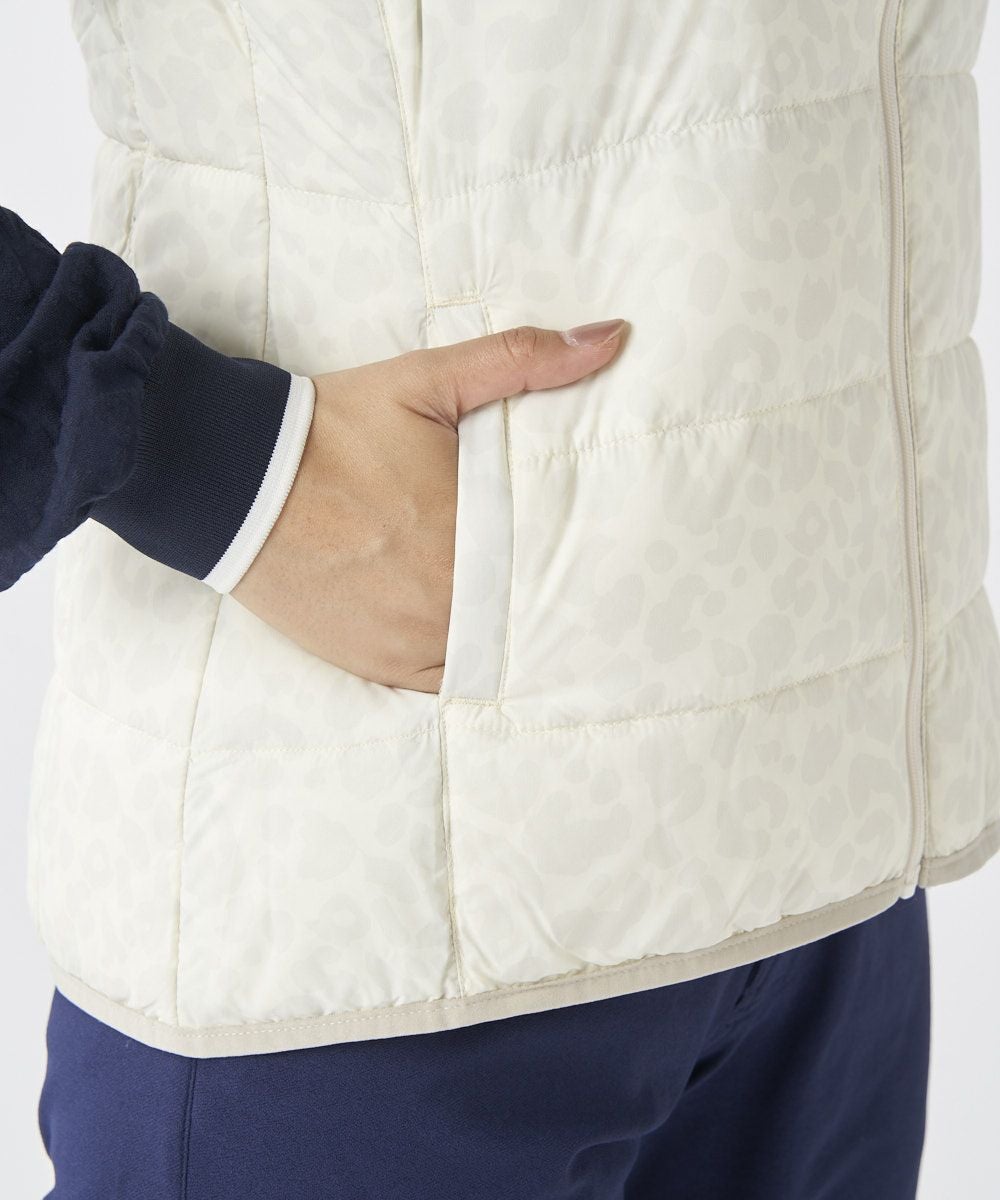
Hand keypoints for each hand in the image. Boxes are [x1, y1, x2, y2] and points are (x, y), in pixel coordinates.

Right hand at [230, 319, 627, 691]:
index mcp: (473, 539)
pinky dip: (462, 664)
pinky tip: (476, 641)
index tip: (604, 560)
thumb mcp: (429, 381)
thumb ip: (522, 361)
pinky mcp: (375, 665)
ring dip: (506, 638)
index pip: (557, 569)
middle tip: (575, 592)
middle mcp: (446, 605)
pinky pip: (443, 683)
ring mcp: (410, 644)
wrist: (233, 477)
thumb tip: (612, 336)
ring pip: (489, 657)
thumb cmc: (336, 428)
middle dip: (545, 603)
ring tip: (527, 615)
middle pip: (524, 619)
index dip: (580, 567)